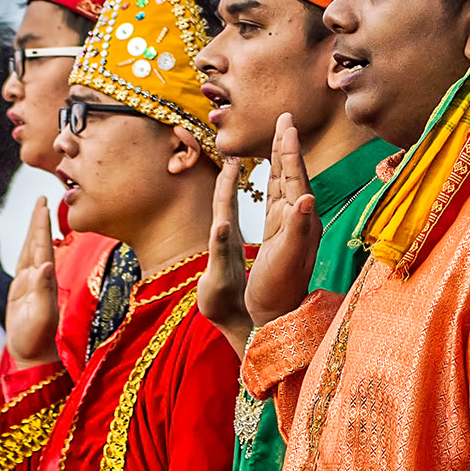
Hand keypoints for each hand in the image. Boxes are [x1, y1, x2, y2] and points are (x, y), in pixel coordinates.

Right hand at [4, 198, 59, 367]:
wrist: (34, 355)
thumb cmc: (36, 339)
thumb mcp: (40, 316)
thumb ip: (43, 290)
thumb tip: (46, 264)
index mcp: (42, 280)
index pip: (42, 246)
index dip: (41, 224)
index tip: (43, 203)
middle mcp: (39, 278)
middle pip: (38, 241)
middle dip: (39, 219)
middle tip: (42, 197)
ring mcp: (32, 283)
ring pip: (32, 248)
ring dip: (34, 229)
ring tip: (38, 210)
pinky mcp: (24, 290)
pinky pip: (25, 261)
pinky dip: (26, 246)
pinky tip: (29, 240)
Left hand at [197, 159, 253, 354]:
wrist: (226, 323)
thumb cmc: (221, 304)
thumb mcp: (219, 277)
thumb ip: (219, 251)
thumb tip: (220, 224)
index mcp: (221, 240)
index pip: (223, 203)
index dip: (227, 179)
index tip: (233, 157)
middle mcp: (222, 238)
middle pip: (225, 198)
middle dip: (229, 173)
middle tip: (235, 148)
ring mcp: (228, 243)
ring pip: (232, 206)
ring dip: (235, 183)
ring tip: (241, 162)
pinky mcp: (234, 250)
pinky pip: (239, 217)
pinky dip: (242, 200)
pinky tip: (250, 194)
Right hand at [244, 115, 319, 329]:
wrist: (277, 314)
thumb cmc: (280, 291)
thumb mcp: (288, 260)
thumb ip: (298, 228)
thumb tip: (307, 197)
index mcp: (301, 220)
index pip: (296, 177)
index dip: (290, 150)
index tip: (287, 123)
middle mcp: (299, 218)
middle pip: (293, 173)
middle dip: (287, 144)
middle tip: (285, 116)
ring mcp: (289, 224)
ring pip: (285, 181)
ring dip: (282, 156)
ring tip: (280, 134)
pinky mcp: (278, 232)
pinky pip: (275, 196)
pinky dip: (273, 177)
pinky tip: (272, 171)